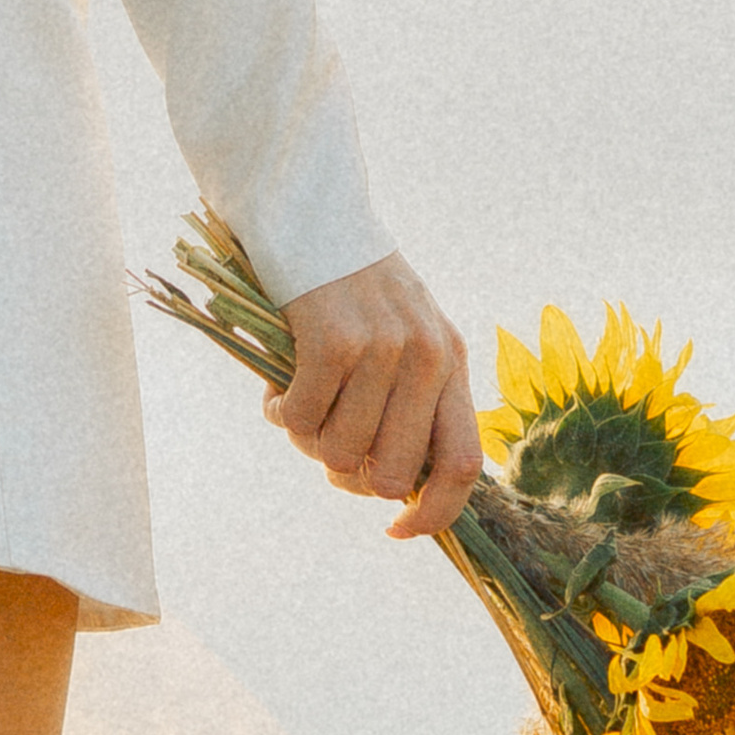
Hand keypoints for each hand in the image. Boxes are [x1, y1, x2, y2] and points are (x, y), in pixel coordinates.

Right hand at [263, 252, 482, 540]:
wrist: (307, 201)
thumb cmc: (347, 276)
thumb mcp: (402, 328)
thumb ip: (410, 396)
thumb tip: (390, 487)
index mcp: (451, 358)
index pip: (463, 464)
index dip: (432, 515)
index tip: (395, 532)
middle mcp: (427, 355)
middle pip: (391, 474)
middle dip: (347, 475)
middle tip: (322, 443)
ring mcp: (381, 348)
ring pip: (340, 453)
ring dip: (306, 441)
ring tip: (294, 404)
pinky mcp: (332, 339)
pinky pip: (299, 419)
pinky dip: (278, 414)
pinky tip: (272, 389)